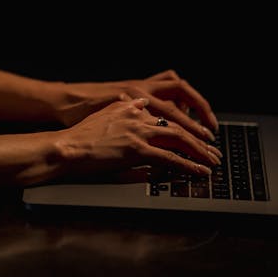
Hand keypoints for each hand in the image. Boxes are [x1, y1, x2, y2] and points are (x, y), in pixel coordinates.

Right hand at [58, 97, 220, 179]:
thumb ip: (124, 109)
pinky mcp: (137, 150)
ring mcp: (138, 132)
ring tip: (213, 161)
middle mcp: (137, 114)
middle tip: (212, 149)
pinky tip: (200, 172)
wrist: (65, 146)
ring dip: (199, 151)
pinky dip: (189, 166)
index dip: (183, 122)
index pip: (163, 111)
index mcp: (129, 105)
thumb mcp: (103, 114)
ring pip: (179, 139)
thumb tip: (140, 106)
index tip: (194, 132)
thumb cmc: (78, 136)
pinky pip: (171, 158)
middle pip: (176, 123)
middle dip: (197, 137)